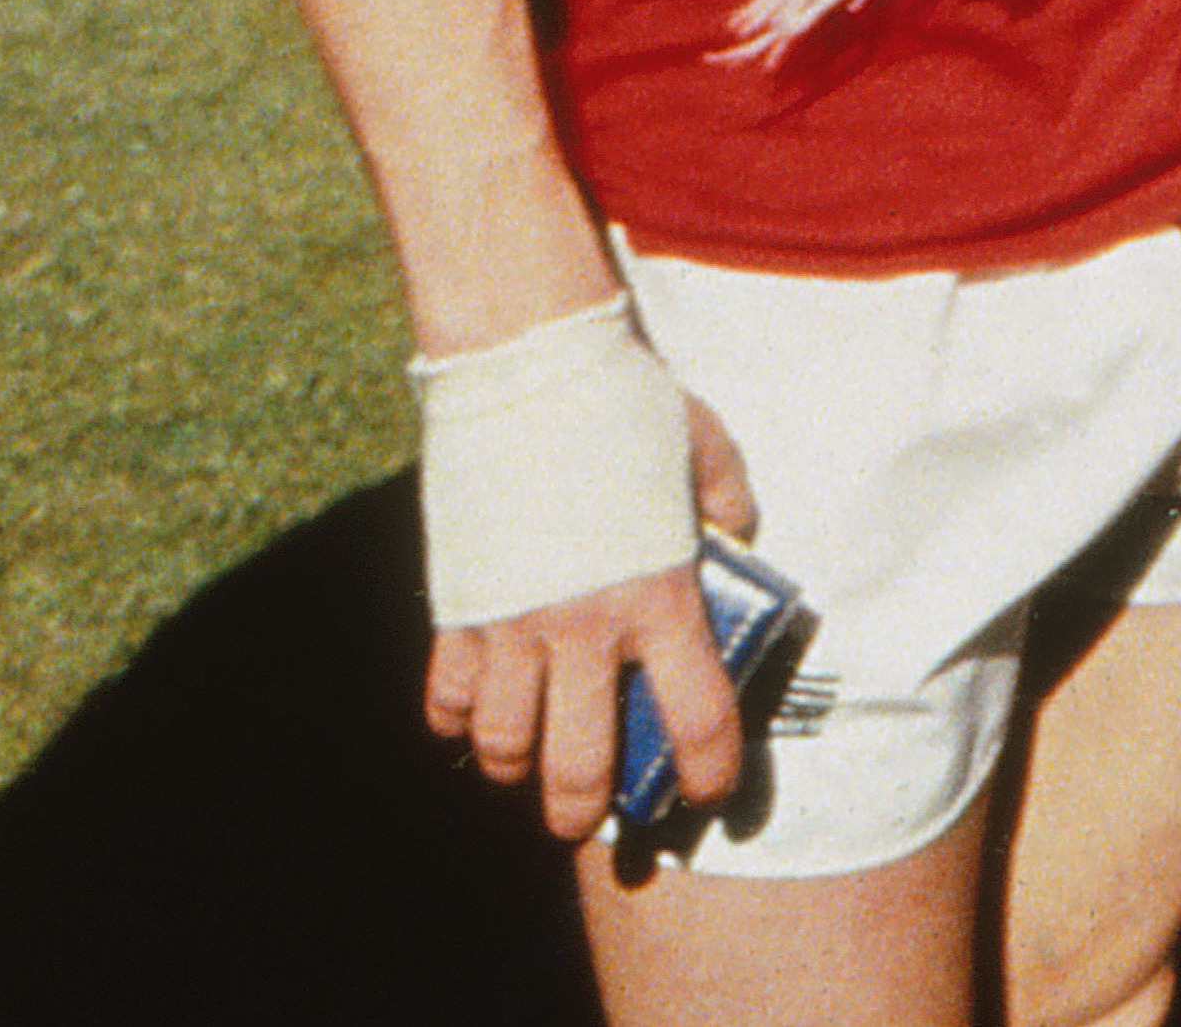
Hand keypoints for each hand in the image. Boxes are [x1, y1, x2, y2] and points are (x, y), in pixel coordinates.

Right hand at [424, 392, 764, 839]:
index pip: (697, 718)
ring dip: (518, 767)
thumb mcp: (705, 445)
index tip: (711, 793)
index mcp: (659, 595)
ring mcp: (513, 623)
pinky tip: (474, 710)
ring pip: (504, 747)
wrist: (526, 364)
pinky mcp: (457, 605)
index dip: (709, 773)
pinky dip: (456, 719)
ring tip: (530, 761)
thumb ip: (726, 498)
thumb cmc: (624, 400)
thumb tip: (735, 535)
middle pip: (581, 768)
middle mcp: (584, 627)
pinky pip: (445, 698)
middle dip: (586, 812)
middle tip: (590, 816)